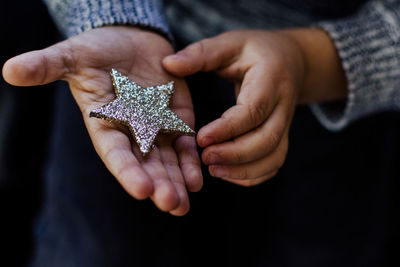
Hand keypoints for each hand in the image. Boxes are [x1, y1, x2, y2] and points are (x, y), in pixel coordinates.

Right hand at [2, 26, 201, 214]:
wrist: (130, 39)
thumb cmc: (97, 49)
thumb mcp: (72, 56)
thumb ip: (48, 66)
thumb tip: (10, 70)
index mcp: (105, 124)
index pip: (115, 152)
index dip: (127, 170)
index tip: (142, 189)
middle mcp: (131, 133)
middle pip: (145, 164)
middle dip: (158, 185)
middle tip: (172, 204)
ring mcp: (156, 129)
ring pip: (167, 161)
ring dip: (177, 182)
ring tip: (184, 204)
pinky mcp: (177, 119)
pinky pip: (185, 144)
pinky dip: (190, 161)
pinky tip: (198, 180)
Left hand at [163, 29, 346, 185]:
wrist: (289, 60)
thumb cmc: (255, 51)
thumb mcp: (230, 43)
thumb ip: (201, 53)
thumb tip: (168, 64)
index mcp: (271, 79)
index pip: (253, 110)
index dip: (228, 129)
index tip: (200, 139)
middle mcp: (283, 105)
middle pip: (267, 139)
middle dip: (235, 155)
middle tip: (205, 158)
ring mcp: (285, 124)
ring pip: (273, 157)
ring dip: (244, 170)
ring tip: (213, 170)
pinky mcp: (281, 136)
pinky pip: (273, 163)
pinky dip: (253, 175)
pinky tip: (227, 173)